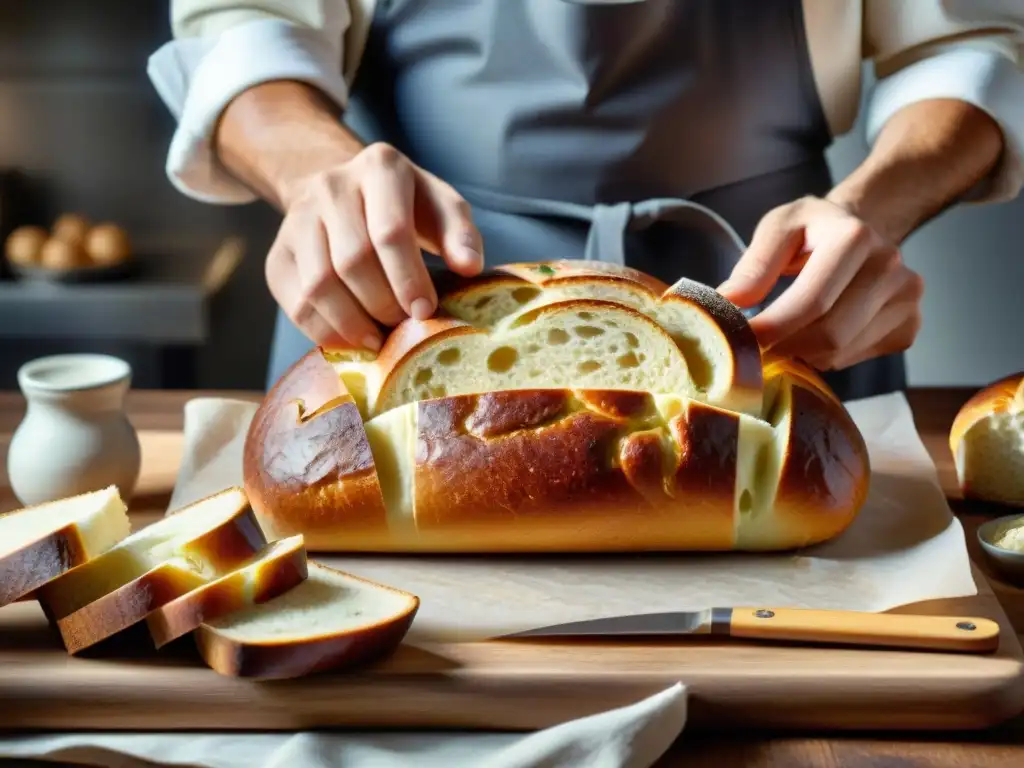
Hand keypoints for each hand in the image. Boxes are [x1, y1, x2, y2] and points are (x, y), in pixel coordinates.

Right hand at [266, 143, 483, 350]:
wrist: (343, 192)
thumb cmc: (406, 207)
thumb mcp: (440, 207)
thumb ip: (460, 234)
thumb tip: (470, 268)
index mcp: (380, 167)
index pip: (389, 231)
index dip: (408, 278)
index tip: (424, 311)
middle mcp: (331, 186)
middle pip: (353, 261)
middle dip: (383, 304)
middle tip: (403, 327)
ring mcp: (297, 219)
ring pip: (319, 286)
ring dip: (353, 324)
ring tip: (379, 340)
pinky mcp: (278, 256)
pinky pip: (296, 304)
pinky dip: (325, 332)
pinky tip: (352, 340)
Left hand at [717, 196, 924, 370]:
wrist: (864, 229)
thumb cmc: (813, 231)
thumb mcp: (778, 228)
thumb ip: (754, 264)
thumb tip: (728, 302)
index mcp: (855, 237)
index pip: (812, 301)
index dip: (773, 328)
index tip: (739, 341)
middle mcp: (890, 267)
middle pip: (830, 334)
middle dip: (784, 347)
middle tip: (752, 348)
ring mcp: (906, 299)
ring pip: (840, 353)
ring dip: (800, 354)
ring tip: (781, 337)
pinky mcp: (909, 326)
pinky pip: (855, 359)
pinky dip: (824, 357)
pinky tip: (813, 335)